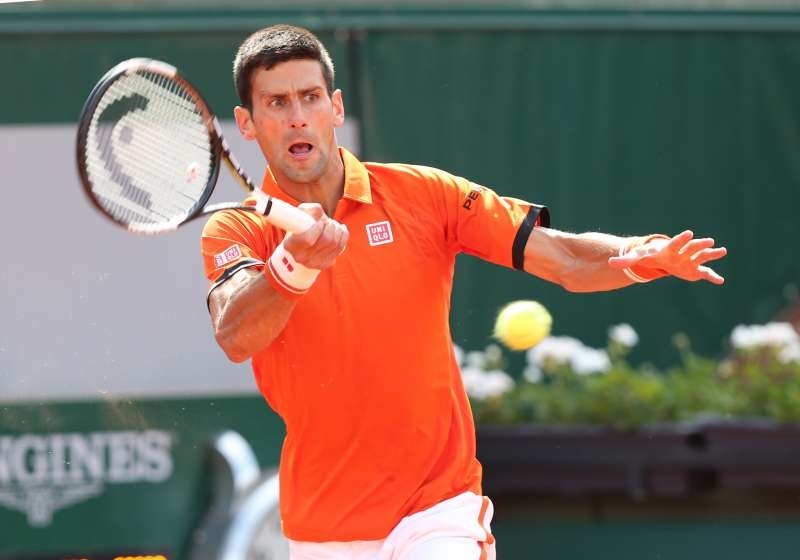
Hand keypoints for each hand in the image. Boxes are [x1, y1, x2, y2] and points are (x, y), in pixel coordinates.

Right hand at [284, 203, 348, 269]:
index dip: (318, 226)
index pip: (307, 239)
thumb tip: (319, 210)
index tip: (320, 220)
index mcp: (290, 245)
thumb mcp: (301, 214)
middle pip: (325, 240)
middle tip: (327, 220)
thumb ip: (309, 210)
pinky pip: (340, 247)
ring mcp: (313, 263)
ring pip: (334, 243)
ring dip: (336, 229)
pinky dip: (343, 235)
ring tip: (332, 223)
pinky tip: (340, 229)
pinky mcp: (325, 264)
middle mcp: (300, 257)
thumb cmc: (301, 225)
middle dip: (330, 225)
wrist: (303, 242)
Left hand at [608, 230, 726, 284]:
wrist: (661, 257)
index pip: (675, 243)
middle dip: (699, 244)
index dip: (681, 239)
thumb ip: (625, 261)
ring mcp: (689, 260)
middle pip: (691, 247)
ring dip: (711, 254)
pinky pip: (704, 272)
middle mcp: (682, 252)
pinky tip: (720, 281)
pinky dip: (711, 276)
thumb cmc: (650, 256)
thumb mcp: (637, 258)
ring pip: (701, 256)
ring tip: (722, 251)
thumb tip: (610, 263)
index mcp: (668, 249)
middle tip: (708, 240)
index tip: (689, 232)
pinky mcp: (693, 269)